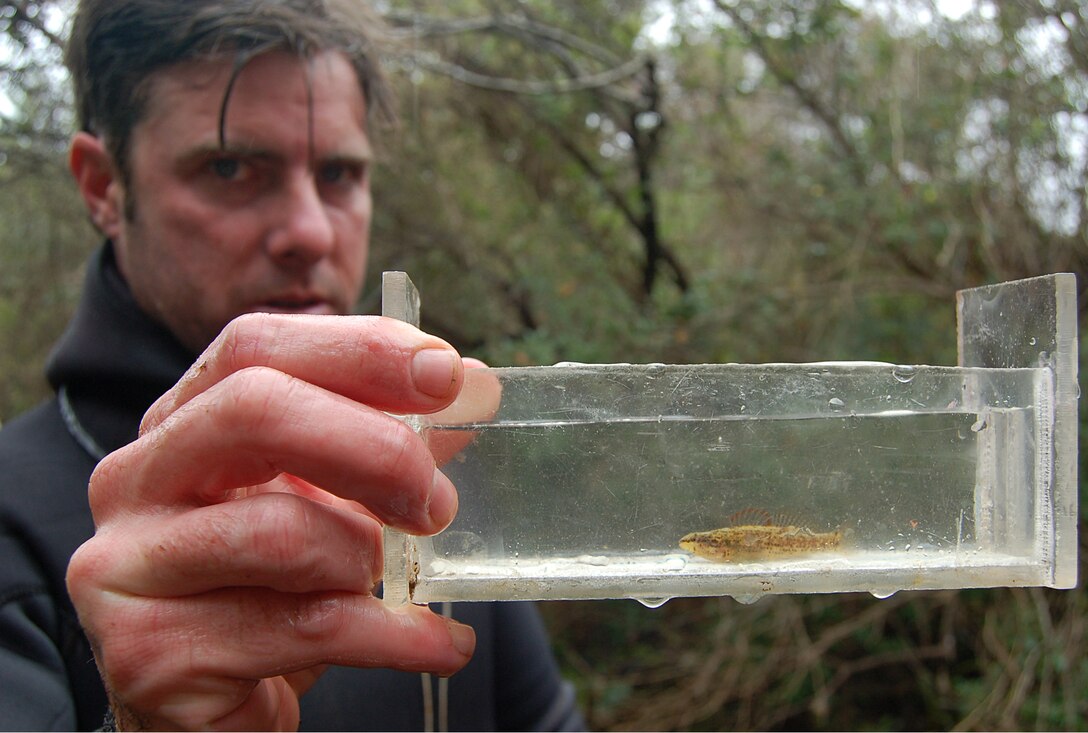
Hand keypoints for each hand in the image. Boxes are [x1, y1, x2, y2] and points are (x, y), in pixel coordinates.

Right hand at [66, 313, 475, 730]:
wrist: (211, 708)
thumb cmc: (271, 587)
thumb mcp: (327, 500)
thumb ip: (390, 441)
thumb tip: (473, 386)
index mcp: (179, 422)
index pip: (257, 347)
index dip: (359, 349)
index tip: (446, 374)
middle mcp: (135, 480)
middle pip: (255, 411)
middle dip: (375, 447)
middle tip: (437, 501)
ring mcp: (129, 567)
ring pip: (280, 531)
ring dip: (368, 557)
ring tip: (399, 583)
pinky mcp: (150, 652)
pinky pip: (304, 628)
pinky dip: (395, 637)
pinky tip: (438, 644)